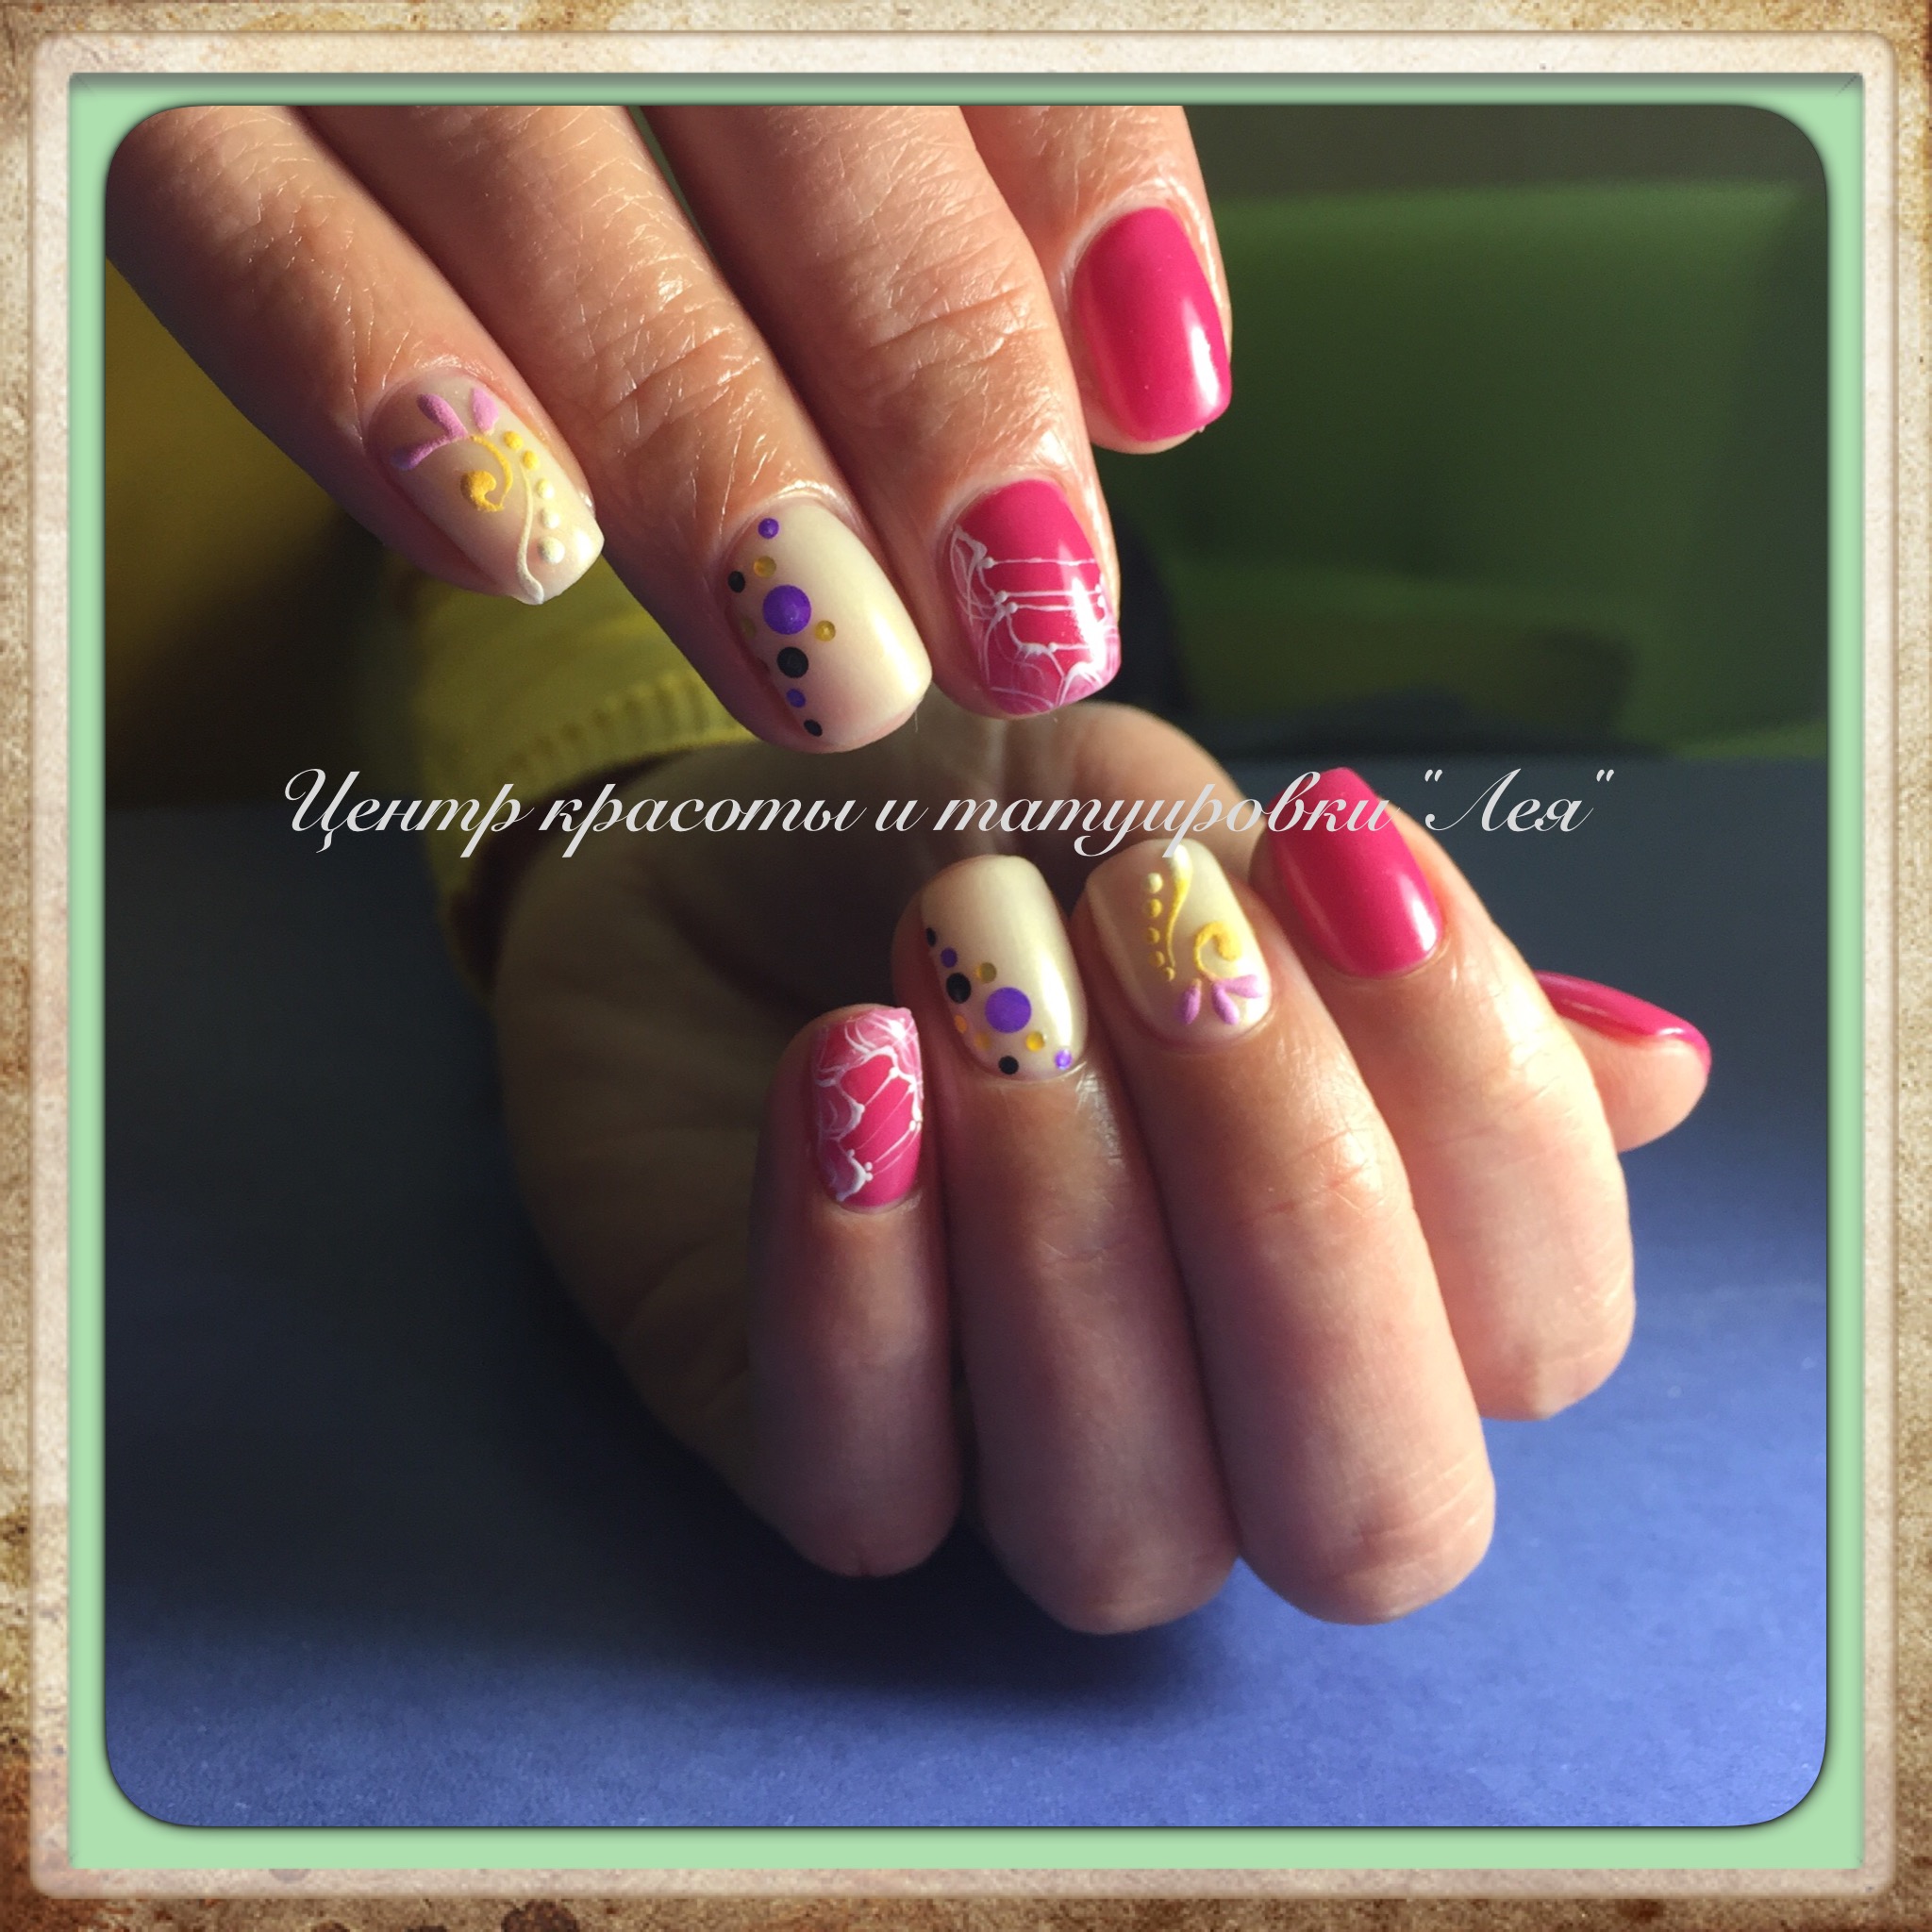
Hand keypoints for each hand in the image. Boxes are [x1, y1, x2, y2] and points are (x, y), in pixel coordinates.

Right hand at [107, 104, 1230, 748]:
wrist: (338, 6)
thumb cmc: (619, 63)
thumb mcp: (782, 71)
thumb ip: (979, 157)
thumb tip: (1141, 382)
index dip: (1077, 178)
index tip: (1164, 390)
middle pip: (774, 84)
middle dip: (925, 361)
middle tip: (1025, 610)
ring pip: (531, 163)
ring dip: (701, 433)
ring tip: (831, 663)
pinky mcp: (125, 59)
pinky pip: (231, 215)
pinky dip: (374, 378)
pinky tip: (520, 554)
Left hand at [491, 699, 1707, 1632]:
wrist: (706, 852)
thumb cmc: (971, 830)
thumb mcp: (1171, 818)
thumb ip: (1383, 950)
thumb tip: (1658, 1079)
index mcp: (1381, 1271)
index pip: (1546, 1319)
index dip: (1479, 1100)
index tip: (1331, 843)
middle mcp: (1233, 1421)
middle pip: (1377, 1513)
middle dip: (1294, 1209)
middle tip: (1158, 932)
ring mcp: (1026, 1465)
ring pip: (1128, 1537)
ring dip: (1068, 1227)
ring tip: (975, 963)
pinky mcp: (825, 1458)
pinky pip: (870, 1491)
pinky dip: (866, 1278)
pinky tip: (846, 1066)